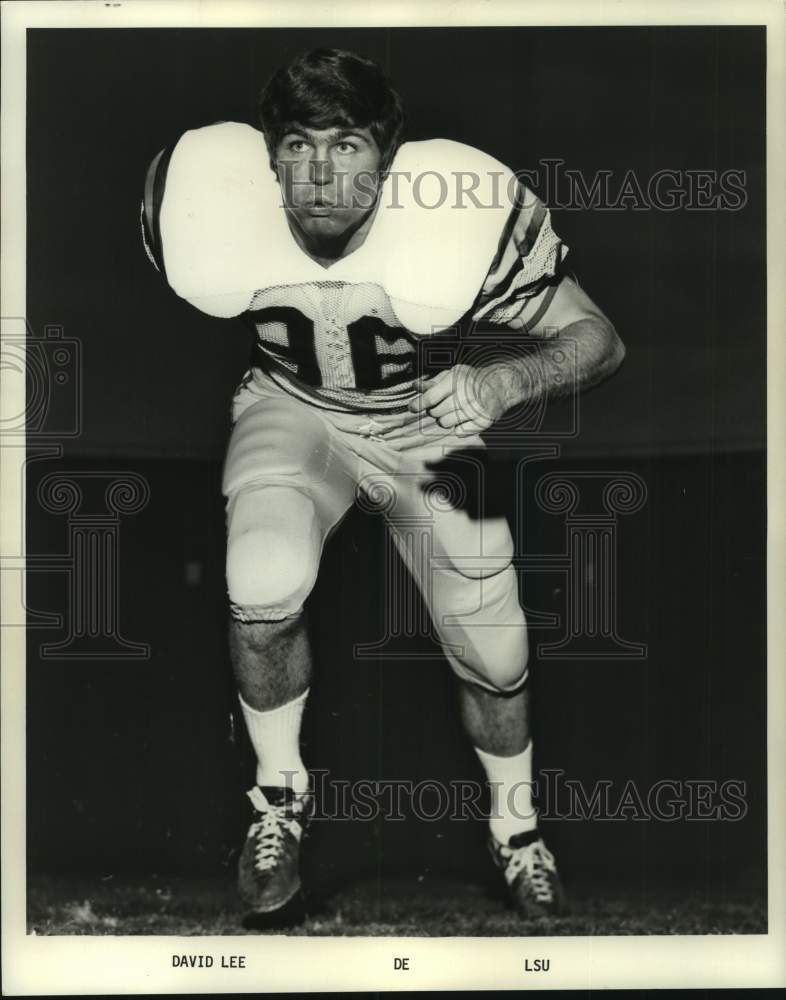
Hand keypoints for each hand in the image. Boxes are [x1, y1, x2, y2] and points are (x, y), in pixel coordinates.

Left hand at [381, 364, 505, 443]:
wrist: (500, 385)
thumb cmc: (471, 379)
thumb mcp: (452, 374)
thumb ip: (433, 381)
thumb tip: (415, 386)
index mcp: (456, 380)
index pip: (431, 397)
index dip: (418, 404)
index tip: (412, 407)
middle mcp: (465, 395)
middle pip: (435, 413)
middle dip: (434, 410)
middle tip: (442, 405)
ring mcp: (474, 410)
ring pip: (445, 424)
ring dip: (445, 419)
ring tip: (454, 411)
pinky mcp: (482, 422)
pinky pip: (459, 432)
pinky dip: (458, 427)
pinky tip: (464, 418)